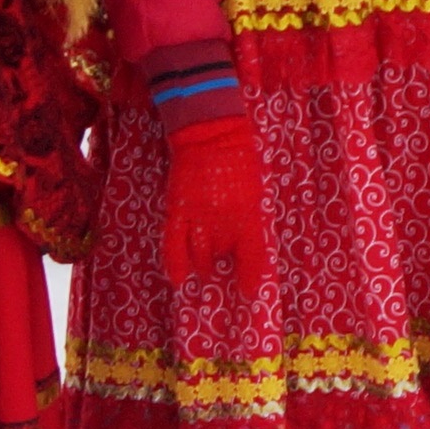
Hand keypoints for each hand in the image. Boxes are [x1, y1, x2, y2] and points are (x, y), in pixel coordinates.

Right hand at [160, 108, 267, 301]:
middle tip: (227, 273)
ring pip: (201, 255)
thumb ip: (253, 217)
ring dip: (205, 266)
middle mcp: (225, 220)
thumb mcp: (256, 189)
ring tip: (208, 273)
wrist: (211, 134)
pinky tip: (178, 279)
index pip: (254, 254)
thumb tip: (250, 242)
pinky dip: (175, 264)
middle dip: (226, 265)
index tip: (251, 294)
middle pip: (225, 256)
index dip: (252, 276)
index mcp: (250, 213)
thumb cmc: (240, 158)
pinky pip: (173, 244)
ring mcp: (199, 217)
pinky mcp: (178, 211)